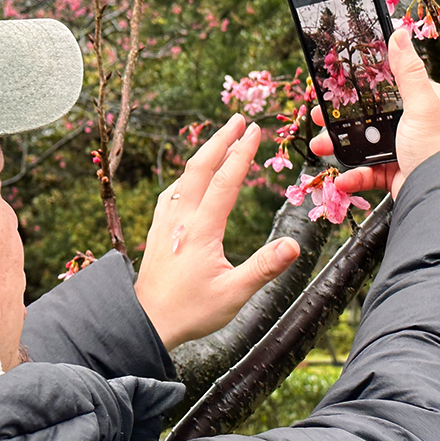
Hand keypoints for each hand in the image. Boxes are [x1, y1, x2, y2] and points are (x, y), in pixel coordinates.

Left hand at [135, 114, 300, 350]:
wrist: (146, 321)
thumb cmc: (190, 311)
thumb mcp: (234, 295)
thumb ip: (264, 268)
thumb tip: (293, 246)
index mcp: (200, 229)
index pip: (225, 181)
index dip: (242, 153)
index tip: (256, 130)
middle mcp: (180, 219)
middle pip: (200, 168)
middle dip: (220, 140)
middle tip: (239, 119)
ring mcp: (165, 223)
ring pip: (183, 178)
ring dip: (203, 154)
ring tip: (220, 140)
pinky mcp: (156, 232)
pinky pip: (171, 193)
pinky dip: (186, 176)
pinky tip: (189, 179)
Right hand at [309, 28, 439, 198]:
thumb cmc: (438, 148)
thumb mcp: (422, 104)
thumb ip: (408, 71)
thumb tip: (400, 33)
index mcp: (430, 102)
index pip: (393, 86)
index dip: (365, 85)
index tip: (340, 86)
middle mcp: (419, 124)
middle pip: (372, 116)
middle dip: (343, 119)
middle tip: (319, 117)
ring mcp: (406, 150)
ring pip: (366, 143)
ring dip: (341, 145)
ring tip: (320, 146)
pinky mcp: (397, 173)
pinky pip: (369, 170)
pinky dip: (354, 174)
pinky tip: (343, 177)